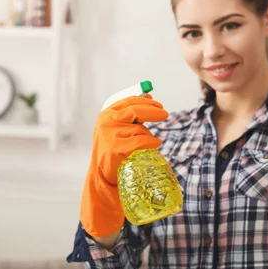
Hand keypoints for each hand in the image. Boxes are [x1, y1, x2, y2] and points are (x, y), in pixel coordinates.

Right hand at [80, 95, 168, 236]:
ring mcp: (111, 135)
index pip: (129, 101)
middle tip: (165, 114)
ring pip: (140, 130)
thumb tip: (149, 97)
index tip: (158, 105)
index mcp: (107, 113)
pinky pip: (141, 141)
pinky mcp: (116, 148)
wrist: (102, 172)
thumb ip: (132, 113)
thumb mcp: (119, 126)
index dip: (146, 102)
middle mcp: (107, 122)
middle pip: (135, 111)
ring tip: (147, 143)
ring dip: (148, 135)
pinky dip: (151, 142)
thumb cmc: (114, 146)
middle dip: (153, 112)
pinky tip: (155, 144)